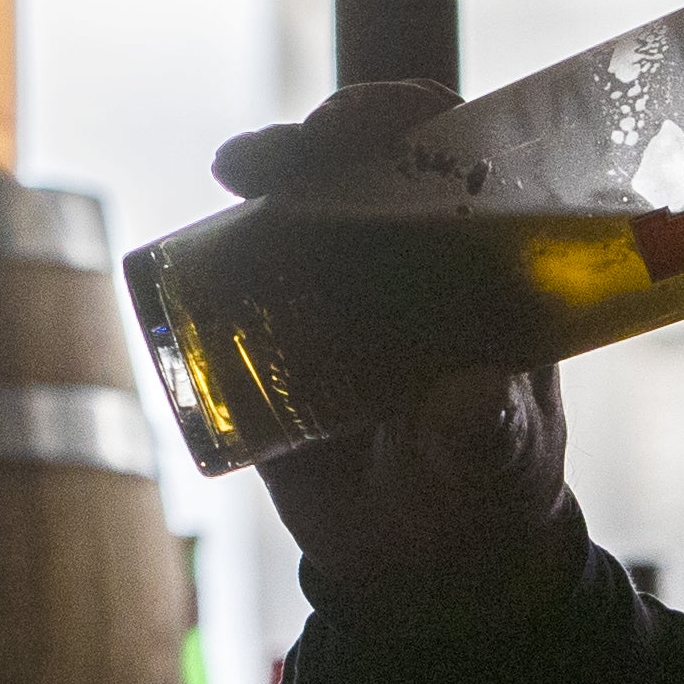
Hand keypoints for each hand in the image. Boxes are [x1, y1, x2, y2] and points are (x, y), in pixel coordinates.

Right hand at [210, 82, 574, 616]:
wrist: (415, 565)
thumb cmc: (482, 494)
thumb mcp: (494, 465)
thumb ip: (489, 434)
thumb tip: (474, 396)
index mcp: (488, 264)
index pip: (462, 154)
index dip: (418, 118)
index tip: (379, 123)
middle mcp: (416, 255)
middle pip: (371, 159)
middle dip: (328, 133)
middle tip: (293, 150)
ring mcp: (345, 286)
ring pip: (303, 200)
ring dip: (270, 167)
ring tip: (240, 169)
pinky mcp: (283, 329)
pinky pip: (244, 270)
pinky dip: (214, 244)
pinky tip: (189, 237)